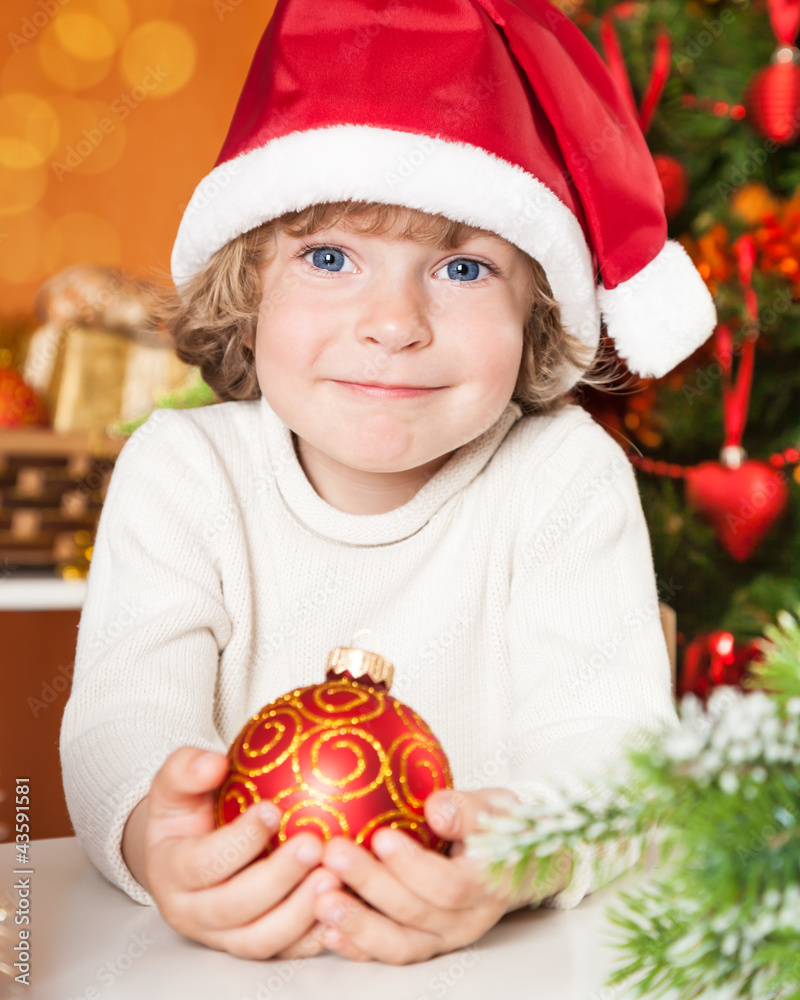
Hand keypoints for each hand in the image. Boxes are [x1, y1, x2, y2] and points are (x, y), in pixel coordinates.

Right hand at [139, 746, 344, 958]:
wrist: (186, 854)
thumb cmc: (188, 812)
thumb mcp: (176, 784)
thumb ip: (187, 770)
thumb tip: (214, 763)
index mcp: (170, 872)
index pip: (202, 863)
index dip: (238, 840)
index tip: (272, 809)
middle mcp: (192, 913)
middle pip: (234, 906)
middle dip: (277, 878)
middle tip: (313, 845)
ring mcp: (222, 936)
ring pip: (261, 938)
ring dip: (300, 911)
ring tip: (334, 877)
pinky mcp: (253, 945)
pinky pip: (285, 949)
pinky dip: (313, 935)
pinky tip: (342, 904)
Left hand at [312, 786, 552, 964]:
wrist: (508, 866)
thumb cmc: (497, 830)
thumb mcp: (494, 809)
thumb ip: (468, 810)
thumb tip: (437, 809)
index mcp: (486, 885)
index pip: (449, 885)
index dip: (413, 866)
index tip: (381, 837)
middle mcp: (465, 921)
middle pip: (416, 913)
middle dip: (371, 885)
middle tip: (333, 853)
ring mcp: (442, 938)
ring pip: (399, 943)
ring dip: (357, 922)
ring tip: (321, 897)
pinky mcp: (421, 945)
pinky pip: (386, 952)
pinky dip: (355, 945)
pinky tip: (324, 927)